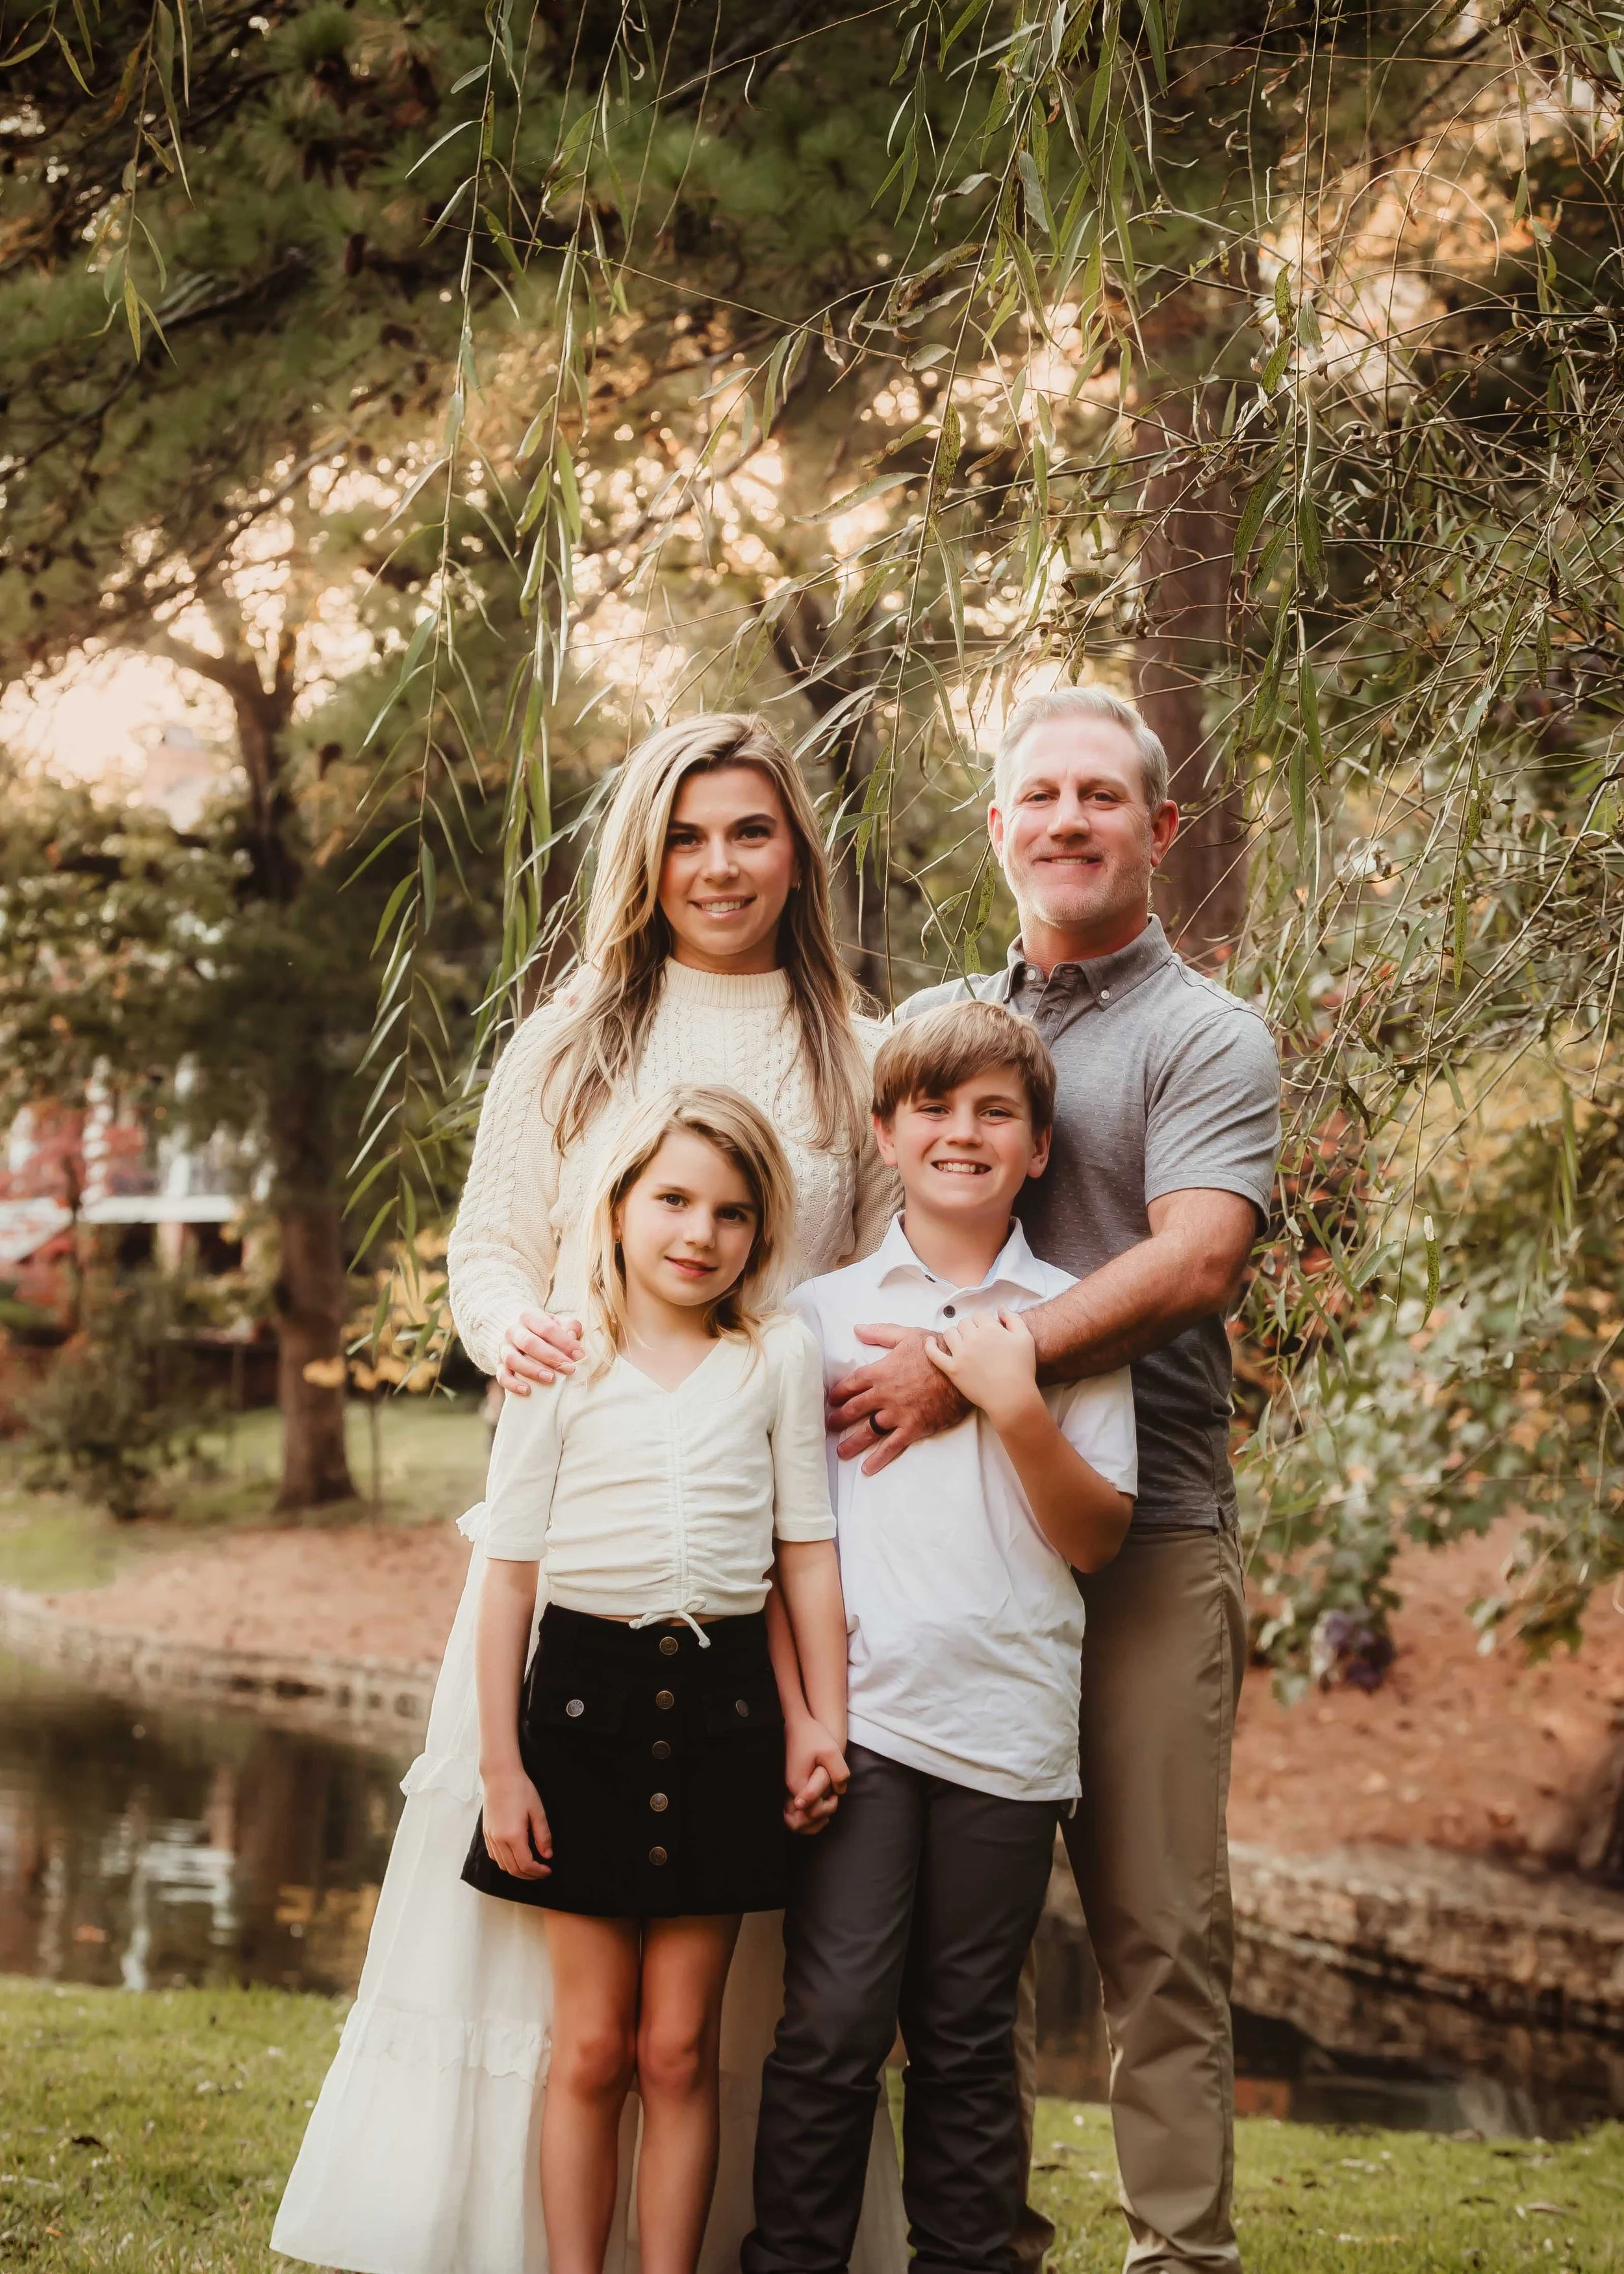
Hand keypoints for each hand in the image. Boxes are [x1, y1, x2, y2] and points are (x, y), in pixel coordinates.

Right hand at [480, 1764, 551, 1877]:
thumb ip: (543, 1835)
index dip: (537, 1872)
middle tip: (541, 1872)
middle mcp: (499, 1839)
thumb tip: (547, 1855)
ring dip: (516, 1870)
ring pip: (502, 1865)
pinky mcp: (486, 1832)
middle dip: (528, 1875)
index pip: (525, 1864)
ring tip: (530, 1866)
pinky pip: (494, 1855)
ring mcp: (490, 1837)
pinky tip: (515, 1856)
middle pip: (513, 1869)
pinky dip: (505, 1862)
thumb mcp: (537, 1811)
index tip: (547, 1870)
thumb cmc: (520, 1789)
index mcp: (513, 1835)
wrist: (500, 1776)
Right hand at [498, 1308, 583, 1395]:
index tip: (580, 1356)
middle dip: (551, 1357)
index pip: (547, 1328)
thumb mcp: (558, 1322)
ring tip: (551, 1379)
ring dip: (532, 1370)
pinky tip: (527, 1391)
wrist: (519, 1332)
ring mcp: (504, 1348)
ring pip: (513, 1359)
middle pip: (529, 1343)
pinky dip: (513, 1384)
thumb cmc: (544, 1329)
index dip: (565, 1342)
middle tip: (569, 1368)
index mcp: (529, 1316)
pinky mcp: (499, 1365)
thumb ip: (569, 1327)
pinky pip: (502, 1375)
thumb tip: (573, 1338)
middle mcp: (513, 1330)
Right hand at [784, 1718, 848, 1835]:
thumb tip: (840, 1792)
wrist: (796, 1723)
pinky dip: (806, 1811)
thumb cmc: (813, 1735)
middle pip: (800, 1820)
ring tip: (826, 1804)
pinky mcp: (789, 1784)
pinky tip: (819, 1800)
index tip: (835, 1795)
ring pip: (795, 1817)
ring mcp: (787, 1787)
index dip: (828, 1808)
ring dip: (811, 1817)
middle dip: (819, 1816)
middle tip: (831, 1800)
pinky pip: (795, 1808)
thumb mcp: (831, 1751)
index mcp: (798, 1783)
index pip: (811, 1812)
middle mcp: (789, 1789)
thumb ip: (839, 1774)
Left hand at [827, 1324, 969, 1472]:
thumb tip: (857, 1329)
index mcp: (880, 1371)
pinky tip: (867, 1468)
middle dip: (839, 1418)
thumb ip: (880, 1333)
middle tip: (830, 1426)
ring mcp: (897, 1413)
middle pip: (854, 1409)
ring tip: (841, 1451)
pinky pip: (891, 1446)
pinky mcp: (912, 1427)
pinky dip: (878, 1458)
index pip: (851, 1384)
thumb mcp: (907, 1335)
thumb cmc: (936, 1350)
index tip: (832, 1400)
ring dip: (852, 1443)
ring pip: (868, 1431)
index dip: (839, 1393)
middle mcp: (884, 1394)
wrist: (962, 1369)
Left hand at [924, 1309, 1043, 1431]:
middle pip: (964, 1323)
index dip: (984, 1323)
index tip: (989, 1333)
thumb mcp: (1025, 1339)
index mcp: (989, 1328)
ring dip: (955, 1335)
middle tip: (978, 1341)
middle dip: (970, 1328)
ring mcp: (960, 1354)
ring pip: (949, 1333)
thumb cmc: (1021, 1368)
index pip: (979, 1315)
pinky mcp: (952, 1369)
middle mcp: (972, 1338)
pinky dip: (930, 1346)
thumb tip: (1000, 1308)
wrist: (1011, 1397)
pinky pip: (934, 1354)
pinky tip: (930, 1341)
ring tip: (962, 1343)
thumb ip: (1013, 1319)